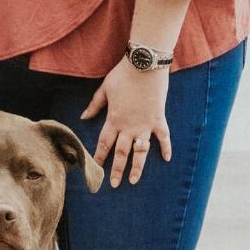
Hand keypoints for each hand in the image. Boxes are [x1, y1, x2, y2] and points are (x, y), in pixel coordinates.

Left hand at [80, 58, 172, 184]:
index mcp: (113, 119)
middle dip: (117, 170)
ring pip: (140, 152)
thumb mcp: (104, 89)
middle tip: (115, 184)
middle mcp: (128, 126)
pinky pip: (163, 138)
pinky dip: (166, 148)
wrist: (144, 65)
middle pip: (121, 153)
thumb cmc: (122, 75)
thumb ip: (94, 105)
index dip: (99, 157)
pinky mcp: (159, 119)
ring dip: (137, 167)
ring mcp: (145, 125)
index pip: (104, 143)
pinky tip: (167, 159)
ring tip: (134, 180)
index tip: (96, 169)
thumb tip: (83, 117)